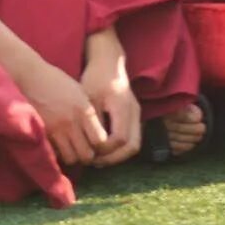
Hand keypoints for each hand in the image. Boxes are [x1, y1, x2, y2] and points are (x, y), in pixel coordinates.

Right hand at [16, 57, 107, 167]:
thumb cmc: (57, 81)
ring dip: (73, 156)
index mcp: (84, 111)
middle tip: (84, 148)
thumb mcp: (79, 92)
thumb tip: (98, 130)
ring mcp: (56, 129)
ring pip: (71, 158)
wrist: (31, 76)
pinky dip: (59, 153)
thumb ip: (89, 112)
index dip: (100, 145)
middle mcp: (72, 122)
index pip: (100, 141)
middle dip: (87, 154)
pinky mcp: (43, 133)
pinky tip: (60, 145)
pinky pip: (56, 153)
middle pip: (87, 155)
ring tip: (72, 148)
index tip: (97, 141)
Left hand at [78, 31, 142, 167]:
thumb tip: (88, 145)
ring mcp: (136, 115)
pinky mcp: (133, 116)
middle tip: (95, 162)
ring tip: (98, 159)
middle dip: (114, 158)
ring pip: (134, 144)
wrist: (109, 62)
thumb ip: (92, 121)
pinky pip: (132, 139)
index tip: (90, 151)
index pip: (120, 139)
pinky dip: (120, 149)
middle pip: (132, 146)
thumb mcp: (89, 97)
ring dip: (118, 156)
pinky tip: (103, 150)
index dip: (106, 149)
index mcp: (123, 107)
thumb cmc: (96, 77)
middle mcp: (134, 113)